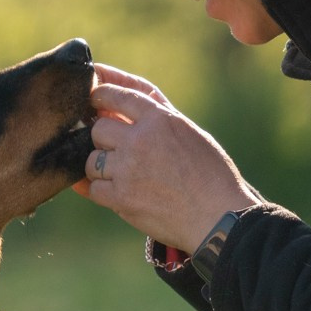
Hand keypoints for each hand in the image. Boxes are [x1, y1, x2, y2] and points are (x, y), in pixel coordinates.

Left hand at [75, 63, 262, 250]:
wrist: (218, 216)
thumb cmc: (212, 174)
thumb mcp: (192, 133)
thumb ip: (162, 115)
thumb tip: (135, 97)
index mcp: (160, 119)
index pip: (118, 96)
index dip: (101, 95)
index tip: (95, 98)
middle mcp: (140, 140)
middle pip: (98, 129)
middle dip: (103, 138)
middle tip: (116, 149)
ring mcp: (128, 169)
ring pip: (92, 160)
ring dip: (101, 166)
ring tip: (122, 174)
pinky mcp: (121, 198)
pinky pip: (93, 187)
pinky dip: (101, 190)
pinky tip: (116, 191)